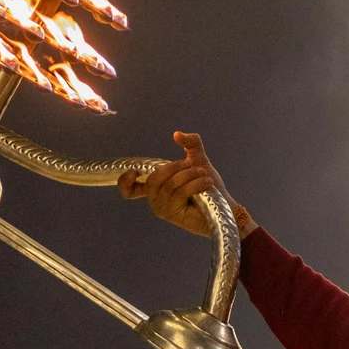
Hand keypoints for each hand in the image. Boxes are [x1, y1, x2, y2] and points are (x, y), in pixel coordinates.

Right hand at [117, 131, 236, 236]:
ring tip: (204, 174)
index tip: (133, 172)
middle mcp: (155, 200)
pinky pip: (180, 193)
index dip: (125, 182)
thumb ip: (190, 144)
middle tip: (193, 165)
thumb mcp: (198, 159)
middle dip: (174, 167)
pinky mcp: (173, 214)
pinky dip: (195, 184)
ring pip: (169, 185)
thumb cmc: (208, 185)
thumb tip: (176, 134)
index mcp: (156, 189)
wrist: (223, 205)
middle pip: (153, 179)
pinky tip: (206, 183)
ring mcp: (163, 209)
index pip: (130, 191)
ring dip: (189, 175)